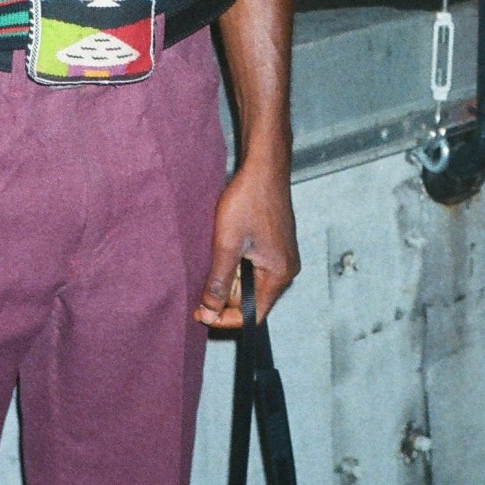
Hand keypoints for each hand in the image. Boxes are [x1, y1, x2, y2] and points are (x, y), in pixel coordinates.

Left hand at [194, 157, 298, 327]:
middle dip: (224, 299)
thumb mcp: (227, 244)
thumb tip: (208, 313)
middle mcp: (286, 269)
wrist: (264, 165)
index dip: (225, 319)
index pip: (252, 315)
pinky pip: (254, 266)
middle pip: (251, 300)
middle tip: (198, 293)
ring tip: (207, 269)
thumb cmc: (249, 199)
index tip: (201, 314)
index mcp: (279, 274)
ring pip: (250, 282)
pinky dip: (235, 266)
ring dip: (228, 280)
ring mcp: (282, 256)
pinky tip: (220, 254)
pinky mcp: (275, 244)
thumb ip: (218, 282)